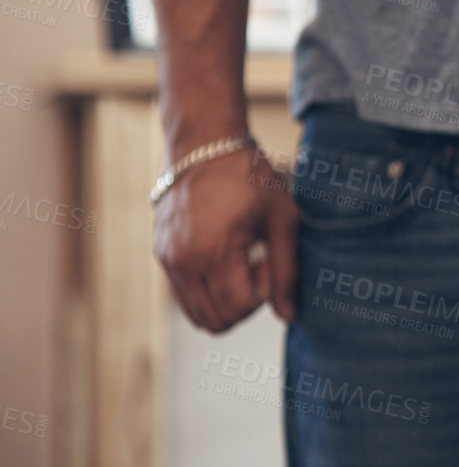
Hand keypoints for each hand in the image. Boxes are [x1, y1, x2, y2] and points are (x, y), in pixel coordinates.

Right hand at [152, 145, 299, 332]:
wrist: (205, 145)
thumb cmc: (249, 177)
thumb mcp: (281, 219)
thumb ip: (286, 270)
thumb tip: (288, 315)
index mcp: (212, 252)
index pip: (237, 308)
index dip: (262, 293)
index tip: (269, 260)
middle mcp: (182, 262)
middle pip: (215, 321)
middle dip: (244, 303)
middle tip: (257, 265)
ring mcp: (167, 260)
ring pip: (197, 314)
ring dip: (225, 300)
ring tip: (241, 262)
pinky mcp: (161, 254)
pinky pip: (185, 295)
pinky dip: (208, 290)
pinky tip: (226, 258)